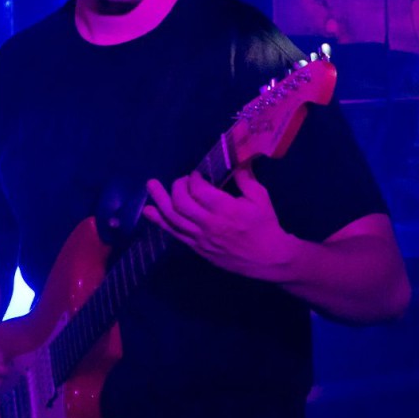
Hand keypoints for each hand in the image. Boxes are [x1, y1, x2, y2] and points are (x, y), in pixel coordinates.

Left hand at [143, 167, 299, 281]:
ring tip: (151, 186)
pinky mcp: (197, 248)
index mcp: (226, 209)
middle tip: (182, 180)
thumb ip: (245, 178)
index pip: (199, 189)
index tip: (197, 174)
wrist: (268, 259)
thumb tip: (237, 159)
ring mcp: (201, 238)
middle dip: (177, 186)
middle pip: (181, 202)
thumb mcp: (260, 198)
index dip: (194, 178)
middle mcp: (209, 224)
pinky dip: (160, 222)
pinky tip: (149, 212)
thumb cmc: (266, 226)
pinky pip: (174, 234)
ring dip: (159, 200)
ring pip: (172, 218)